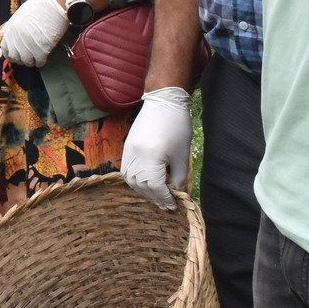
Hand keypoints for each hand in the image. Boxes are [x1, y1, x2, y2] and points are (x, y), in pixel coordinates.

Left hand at [0, 0, 70, 66]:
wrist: (57, 4)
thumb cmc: (41, 5)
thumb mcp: (21, 11)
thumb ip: (11, 24)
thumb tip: (2, 34)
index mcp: (12, 28)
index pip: (5, 47)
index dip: (9, 52)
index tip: (15, 54)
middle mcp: (19, 37)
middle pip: (15, 56)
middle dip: (20, 58)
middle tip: (27, 56)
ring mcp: (30, 44)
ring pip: (26, 61)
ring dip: (31, 61)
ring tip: (36, 56)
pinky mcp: (43, 49)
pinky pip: (38, 62)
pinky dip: (40, 62)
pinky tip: (43, 57)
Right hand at [121, 87, 192, 209]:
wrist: (163, 102)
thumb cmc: (176, 127)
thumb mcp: (181, 155)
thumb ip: (177, 176)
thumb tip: (174, 191)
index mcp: (150, 159)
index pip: (155, 187)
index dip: (165, 198)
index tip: (173, 205)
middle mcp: (135, 157)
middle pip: (141, 186)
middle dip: (154, 197)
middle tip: (166, 205)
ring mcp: (128, 152)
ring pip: (131, 180)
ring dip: (143, 191)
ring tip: (156, 196)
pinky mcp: (126, 147)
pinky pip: (127, 170)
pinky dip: (136, 180)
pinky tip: (146, 183)